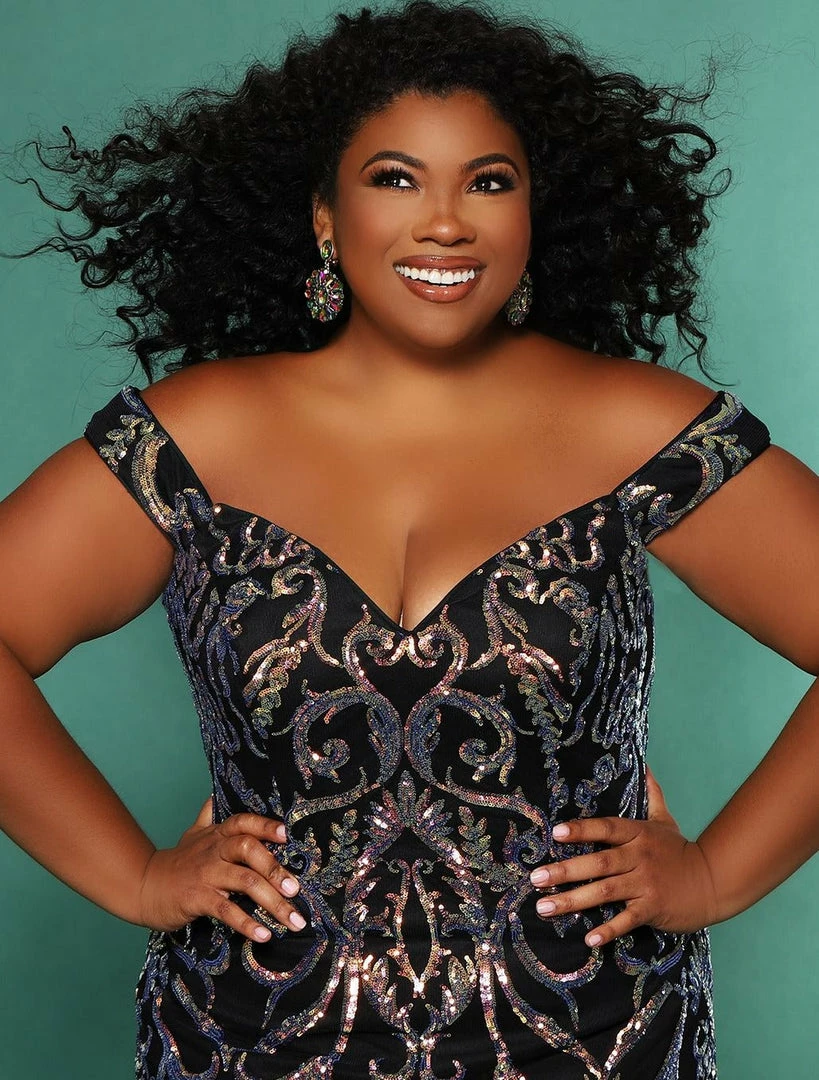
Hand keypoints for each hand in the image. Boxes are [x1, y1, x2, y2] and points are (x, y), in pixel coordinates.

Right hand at [137, 797, 304, 941]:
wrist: (144, 886)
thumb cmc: (176, 862)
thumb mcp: (192, 835)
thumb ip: (207, 816)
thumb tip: (214, 795)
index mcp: (218, 834)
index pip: (244, 822)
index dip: (265, 826)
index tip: (286, 835)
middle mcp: (214, 850)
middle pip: (249, 849)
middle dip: (276, 869)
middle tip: (296, 890)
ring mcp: (206, 874)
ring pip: (246, 882)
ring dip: (273, 902)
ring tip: (292, 919)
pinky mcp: (197, 898)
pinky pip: (227, 910)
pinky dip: (247, 923)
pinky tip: (263, 935)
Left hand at [529, 768, 718, 946]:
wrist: (713, 881)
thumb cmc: (680, 850)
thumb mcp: (665, 819)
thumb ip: (651, 793)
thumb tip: (642, 764)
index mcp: (638, 834)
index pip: (605, 828)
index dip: (581, 829)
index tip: (556, 833)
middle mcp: (639, 857)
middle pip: (598, 862)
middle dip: (565, 871)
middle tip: (536, 877)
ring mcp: (646, 884)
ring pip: (605, 891)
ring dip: (573, 900)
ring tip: (545, 907)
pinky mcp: (653, 908)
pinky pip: (627, 920)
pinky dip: (609, 930)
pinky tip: (588, 939)